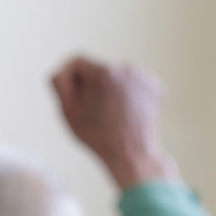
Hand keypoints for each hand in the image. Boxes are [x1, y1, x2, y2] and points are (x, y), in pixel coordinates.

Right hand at [51, 56, 178, 190]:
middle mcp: (127, 68)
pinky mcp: (156, 85)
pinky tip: (124, 111)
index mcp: (104, 73)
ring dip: (109, 88)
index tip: (70, 95)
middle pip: (98, 69)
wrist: (131, 153)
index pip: (77, 62)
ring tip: (110, 112)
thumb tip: (62, 70)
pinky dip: (126, 93)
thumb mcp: (67, 110)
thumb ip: (59, 83)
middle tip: (91, 110)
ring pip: (116, 76)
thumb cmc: (96, 135)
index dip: (68, 77)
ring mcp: (145, 76)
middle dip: (91, 85)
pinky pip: (133, 83)